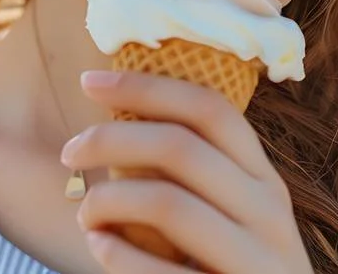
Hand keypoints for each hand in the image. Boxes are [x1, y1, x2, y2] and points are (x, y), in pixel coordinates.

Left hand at [62, 69, 312, 273]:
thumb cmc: (232, 272)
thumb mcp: (235, 219)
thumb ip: (199, 179)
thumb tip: (119, 122)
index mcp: (264, 181)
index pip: (210, 109)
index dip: (146, 87)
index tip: (89, 82)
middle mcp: (268, 214)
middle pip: (180, 147)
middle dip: (110, 139)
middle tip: (69, 153)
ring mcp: (256, 261)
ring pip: (169, 203)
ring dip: (108, 200)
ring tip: (85, 216)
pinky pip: (164, 273)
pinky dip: (119, 256)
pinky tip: (100, 248)